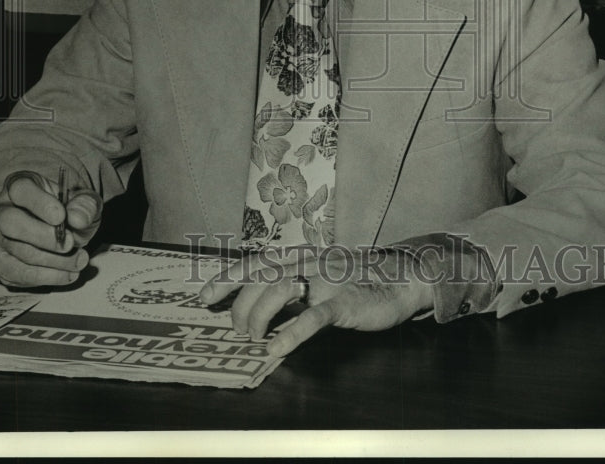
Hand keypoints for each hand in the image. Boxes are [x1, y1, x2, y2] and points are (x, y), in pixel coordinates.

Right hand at [0, 170, 101, 287]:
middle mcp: (0, 209)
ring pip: (17, 252)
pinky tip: (68, 274)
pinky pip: (17, 274)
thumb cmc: (68, 211)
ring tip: (79, 262)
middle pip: (10, 223)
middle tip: (71, 244)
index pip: (21, 190)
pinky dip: (46, 278)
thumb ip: (84, 205)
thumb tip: (77, 219)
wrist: (61, 230)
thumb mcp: (83, 201)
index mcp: (19, 185)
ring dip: (52, 262)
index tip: (62, 217)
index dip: (40, 204)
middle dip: (44, 237)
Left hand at [199, 246, 433, 356]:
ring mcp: (326, 280)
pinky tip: (276, 348)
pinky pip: (313, 317)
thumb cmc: (356, 279)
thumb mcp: (319, 275)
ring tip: (255, 339)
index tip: (204, 296)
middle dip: (241, 305)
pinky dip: (291, 333)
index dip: (228, 277)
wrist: (400, 277)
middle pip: (261, 276)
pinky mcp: (344, 302)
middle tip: (239, 331)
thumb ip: (292, 285)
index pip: (255, 262)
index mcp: (300, 256)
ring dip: (260, 316)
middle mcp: (308, 262)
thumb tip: (258, 306)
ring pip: (281, 290)